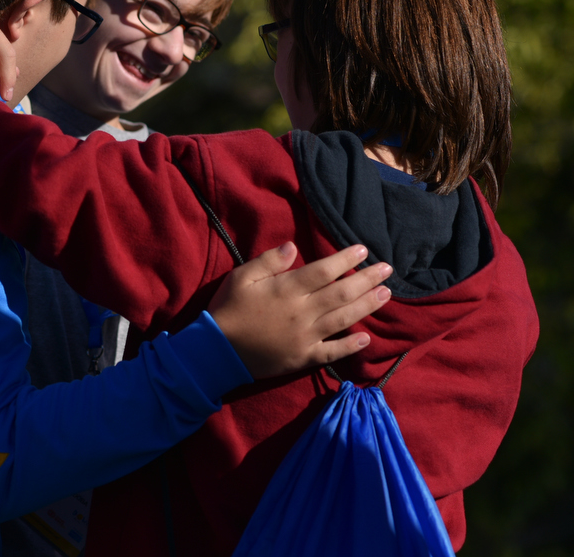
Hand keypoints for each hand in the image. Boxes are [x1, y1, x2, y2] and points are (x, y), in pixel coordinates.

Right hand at [208, 242, 391, 379]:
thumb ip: (268, 262)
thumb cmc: (228, 309)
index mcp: (287, 289)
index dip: (346, 259)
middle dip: (367, 279)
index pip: (324, 270)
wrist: (216, 351)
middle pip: (341, 293)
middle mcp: (302, 312)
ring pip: (343, 319)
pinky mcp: (303, 357)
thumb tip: (293, 246)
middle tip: (387, 269)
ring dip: (367, 306)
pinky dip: (350, 346)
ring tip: (386, 294)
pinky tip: (365, 338)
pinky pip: (332, 352)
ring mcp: (305, 337)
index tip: (363, 250)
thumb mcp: (241, 277)